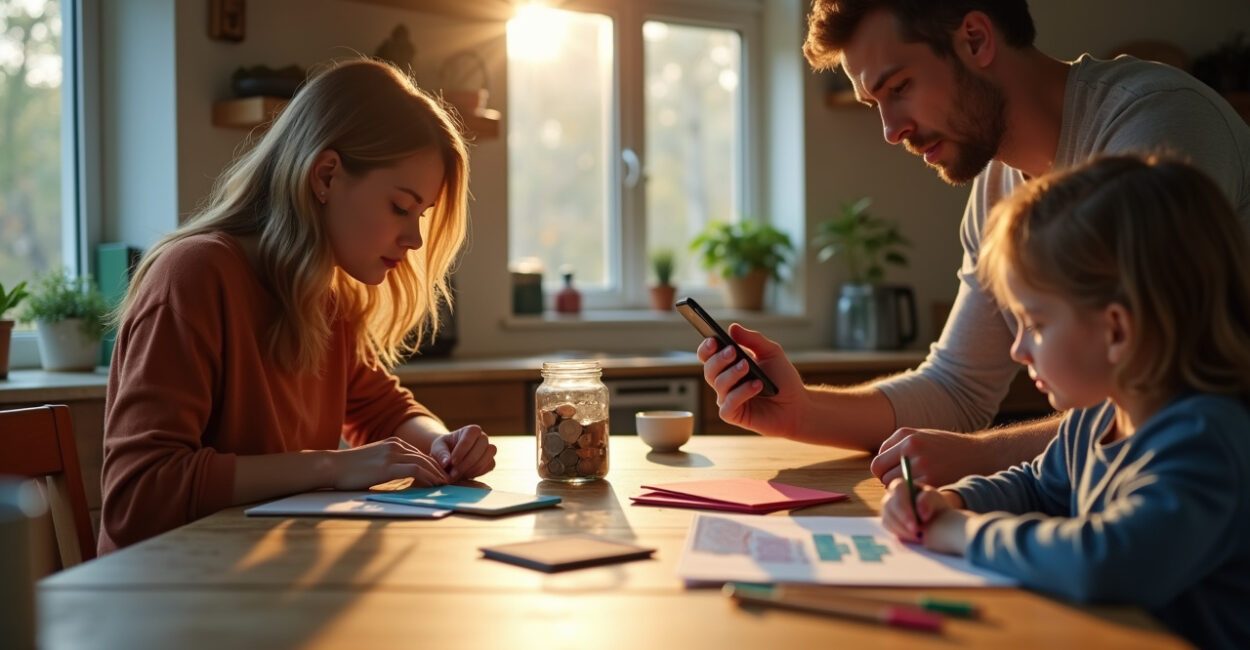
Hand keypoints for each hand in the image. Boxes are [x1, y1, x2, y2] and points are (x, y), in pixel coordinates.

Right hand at [330, 437, 448, 489]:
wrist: (332, 466)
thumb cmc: (349, 469)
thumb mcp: (373, 461)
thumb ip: (388, 464)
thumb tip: (399, 476)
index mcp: (392, 443)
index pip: (420, 454)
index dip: (433, 465)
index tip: (441, 476)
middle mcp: (395, 445)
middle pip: (425, 457)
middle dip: (439, 469)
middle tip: (450, 481)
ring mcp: (392, 454)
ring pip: (424, 463)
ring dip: (437, 474)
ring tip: (445, 485)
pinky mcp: (388, 466)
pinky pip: (415, 470)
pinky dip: (428, 477)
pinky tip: (433, 485)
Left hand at [429, 425, 496, 481]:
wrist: (450, 459)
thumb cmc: (444, 450)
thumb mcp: (437, 448)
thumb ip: (441, 453)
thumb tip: (446, 463)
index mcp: (470, 430)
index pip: (471, 434)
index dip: (462, 449)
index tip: (452, 462)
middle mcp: (482, 437)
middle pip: (482, 444)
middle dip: (468, 461)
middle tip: (454, 472)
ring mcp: (488, 449)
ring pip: (488, 455)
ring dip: (474, 467)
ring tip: (459, 475)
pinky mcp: (491, 461)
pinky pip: (490, 465)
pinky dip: (478, 472)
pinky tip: (466, 475)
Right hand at [696, 324, 806, 437]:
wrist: (797, 405)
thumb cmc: (783, 379)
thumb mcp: (771, 353)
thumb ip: (753, 339)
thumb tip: (732, 328)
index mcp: (729, 365)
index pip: (708, 356)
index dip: (706, 348)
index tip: (713, 340)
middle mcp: (724, 382)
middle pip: (709, 369)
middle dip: (719, 359)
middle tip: (732, 351)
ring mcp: (727, 399)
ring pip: (718, 384)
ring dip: (733, 374)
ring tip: (747, 366)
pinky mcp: (733, 415)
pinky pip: (727, 405)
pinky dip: (741, 393)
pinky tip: (756, 385)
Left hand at [871, 427, 993, 486]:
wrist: (981, 455)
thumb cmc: (948, 448)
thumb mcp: (922, 436)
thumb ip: (898, 447)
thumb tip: (878, 469)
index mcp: (907, 435)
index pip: (878, 463)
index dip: (885, 472)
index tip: (898, 475)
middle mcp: (912, 447)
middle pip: (882, 476)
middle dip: (891, 482)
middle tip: (909, 484)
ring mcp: (922, 464)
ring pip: (895, 487)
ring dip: (904, 490)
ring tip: (919, 487)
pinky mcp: (933, 480)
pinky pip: (911, 494)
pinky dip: (915, 496)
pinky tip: (927, 491)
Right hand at [881, 480, 965, 553]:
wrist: (933, 515)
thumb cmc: (933, 503)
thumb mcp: (935, 498)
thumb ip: (928, 500)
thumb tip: (921, 513)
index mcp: (900, 485)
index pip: (898, 492)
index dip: (904, 508)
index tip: (915, 524)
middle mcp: (890, 496)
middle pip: (889, 507)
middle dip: (903, 523)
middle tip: (916, 534)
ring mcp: (887, 509)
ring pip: (888, 519)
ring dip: (902, 531)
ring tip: (918, 537)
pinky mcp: (887, 521)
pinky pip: (889, 528)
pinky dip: (900, 534)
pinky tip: (913, 538)